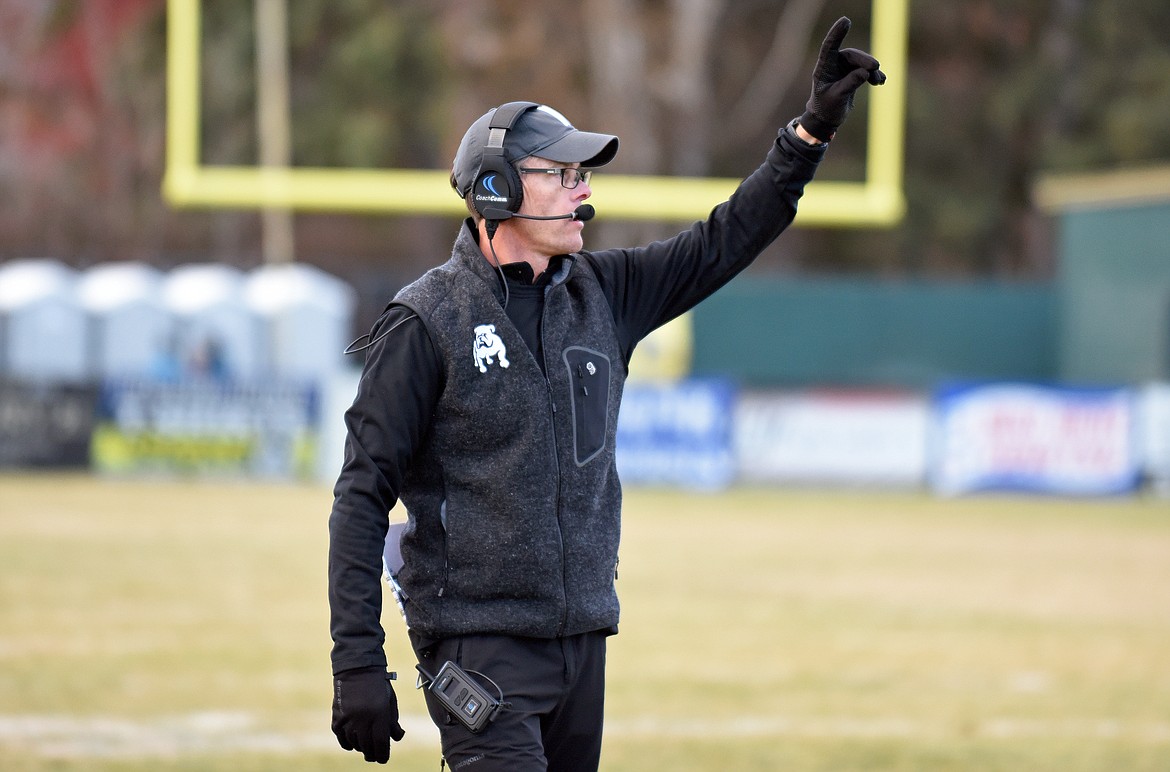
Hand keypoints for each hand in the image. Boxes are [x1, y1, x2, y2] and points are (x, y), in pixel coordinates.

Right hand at [332, 667, 405, 763]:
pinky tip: (353, 743)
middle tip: (374, 755)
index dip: (383, 755)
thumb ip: (393, 722)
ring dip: (360, 748)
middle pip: (367, 746)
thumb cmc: (378, 685)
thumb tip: (396, 738)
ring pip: (354, 743)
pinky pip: (341, 737)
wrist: (358, 668)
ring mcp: (348, 718)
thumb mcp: (390, 701)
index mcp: (379, 713)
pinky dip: (347, 742)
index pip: (381, 743)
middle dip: (372, 754)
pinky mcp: (337, 716)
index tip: (383, 759)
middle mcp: (363, 718)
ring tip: (365, 747)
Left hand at [799, 17, 886, 141]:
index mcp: (824, 68)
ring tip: (878, 80)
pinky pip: (866, 70)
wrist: (827, 119)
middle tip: (875, 66)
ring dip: (872, 70)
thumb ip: (849, 84)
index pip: (830, 47)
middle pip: (851, 55)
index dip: (837, 33)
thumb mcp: (836, 98)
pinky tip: (880, 81)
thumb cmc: (826, 108)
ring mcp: (844, 68)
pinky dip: (874, 75)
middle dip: (864, 60)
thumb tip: (865, 72)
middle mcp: (834, 65)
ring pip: (861, 63)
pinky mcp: (853, 74)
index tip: (846, 21)